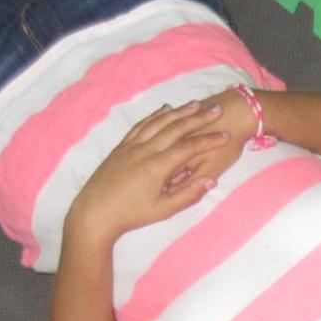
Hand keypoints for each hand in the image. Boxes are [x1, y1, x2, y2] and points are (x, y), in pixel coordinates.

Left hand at [63, 102, 231, 248]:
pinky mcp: (121, 146)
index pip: (189, 147)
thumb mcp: (163, 210)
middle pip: (176, 128)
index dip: (210, 140)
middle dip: (198, 117)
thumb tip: (210, 181)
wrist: (94, 213)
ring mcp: (131, 146)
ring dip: (179, 112)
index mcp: (156, 168)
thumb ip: (188, 195)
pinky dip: (156, 115)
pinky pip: (141, 125)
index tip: (226, 136)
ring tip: (196, 104)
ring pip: (158, 122)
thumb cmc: (131, 215)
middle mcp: (144, 151)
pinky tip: (165, 110)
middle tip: (216, 109)